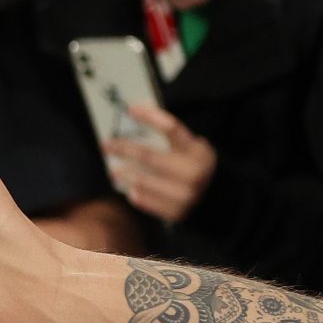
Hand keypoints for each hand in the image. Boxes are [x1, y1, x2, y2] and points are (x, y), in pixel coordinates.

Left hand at [104, 103, 216, 222]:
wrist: (215, 197)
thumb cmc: (195, 166)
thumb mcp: (192, 148)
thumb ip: (170, 138)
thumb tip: (135, 123)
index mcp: (196, 150)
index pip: (170, 128)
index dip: (149, 117)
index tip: (131, 110)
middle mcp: (193, 172)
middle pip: (149, 156)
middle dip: (124, 148)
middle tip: (106, 144)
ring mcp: (185, 195)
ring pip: (144, 181)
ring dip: (124, 173)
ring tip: (113, 169)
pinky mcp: (177, 212)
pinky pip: (146, 201)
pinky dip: (134, 193)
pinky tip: (128, 188)